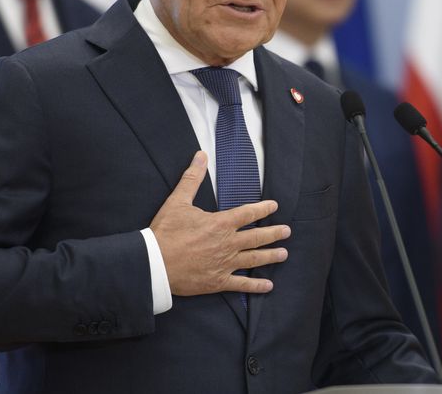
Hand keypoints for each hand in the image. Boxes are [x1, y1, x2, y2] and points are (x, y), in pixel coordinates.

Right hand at [149, 151, 290, 295]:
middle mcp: (228, 243)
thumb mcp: (178, 201)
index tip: (274, 206)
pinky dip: (256, 286)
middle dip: (274, 233)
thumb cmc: (165, 232)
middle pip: (257, 237)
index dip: (263, 209)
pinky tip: (268, 286)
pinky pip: (241, 284)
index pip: (248, 214)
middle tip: (287, 231)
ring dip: (271, 256)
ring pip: (254, 259)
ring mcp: (225, 263)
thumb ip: (192, 178)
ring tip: (284, 254)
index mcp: (220, 223)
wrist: (155, 263)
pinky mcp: (218, 281)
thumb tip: (200, 156)